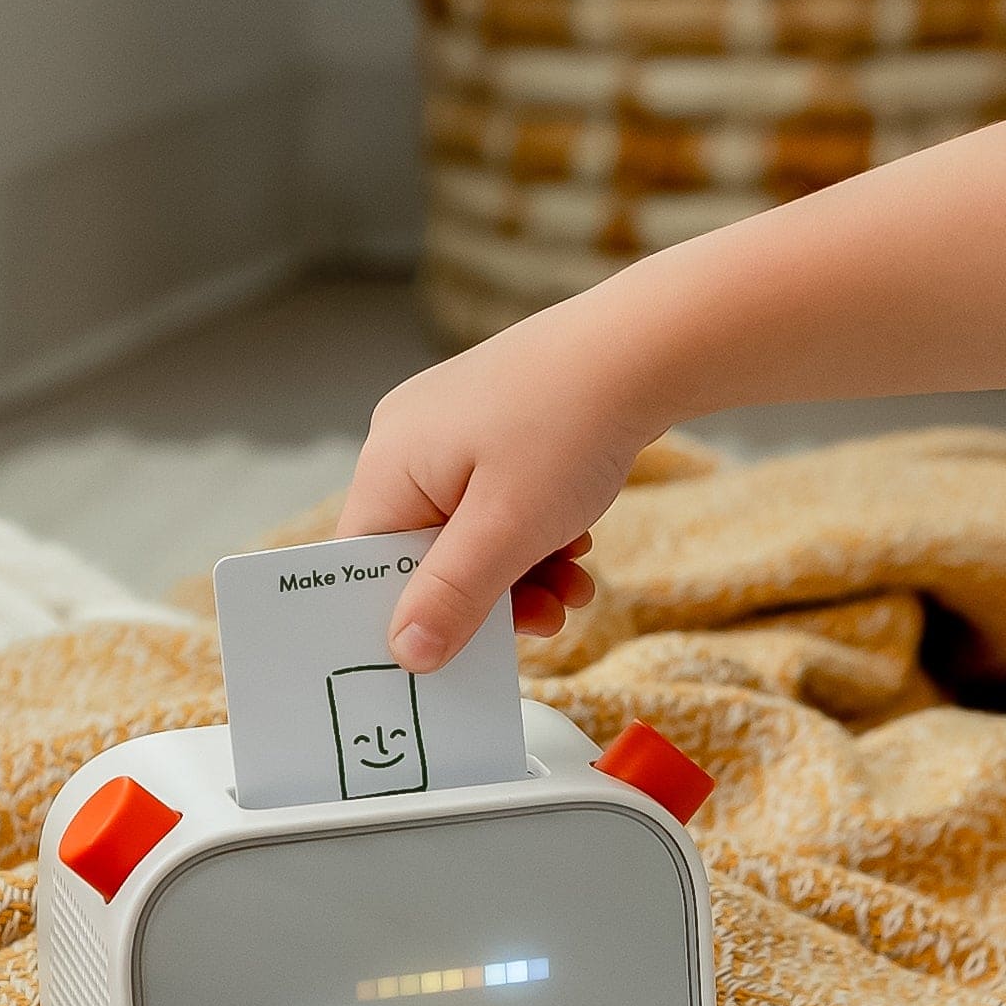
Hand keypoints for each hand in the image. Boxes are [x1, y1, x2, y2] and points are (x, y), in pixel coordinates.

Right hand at [338, 298, 662, 670]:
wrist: (642, 348)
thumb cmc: (566, 426)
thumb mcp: (506, 531)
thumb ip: (451, 598)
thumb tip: (405, 654)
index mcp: (389, 464)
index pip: (363, 564)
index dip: (400, 617)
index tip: (446, 657)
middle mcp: (407, 441)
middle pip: (421, 553)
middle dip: (484, 598)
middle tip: (540, 623)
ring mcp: (452, 430)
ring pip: (469, 533)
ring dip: (520, 573)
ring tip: (572, 589)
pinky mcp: (497, 426)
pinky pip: (498, 502)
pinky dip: (534, 535)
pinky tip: (576, 546)